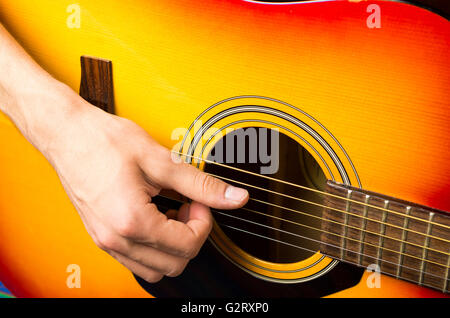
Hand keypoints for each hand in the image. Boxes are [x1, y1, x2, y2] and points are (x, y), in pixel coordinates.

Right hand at [39, 92, 248, 282]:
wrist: (67, 134)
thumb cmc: (104, 141)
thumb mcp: (160, 161)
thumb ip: (201, 185)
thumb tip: (234, 198)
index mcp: (132, 222)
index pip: (187, 246)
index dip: (204, 223)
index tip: (200, 201)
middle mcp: (116, 240)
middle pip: (174, 264)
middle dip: (191, 236)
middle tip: (189, 206)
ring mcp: (106, 241)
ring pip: (155, 269)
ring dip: (173, 246)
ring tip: (172, 212)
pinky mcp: (101, 236)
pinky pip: (136, 260)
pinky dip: (154, 246)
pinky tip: (156, 216)